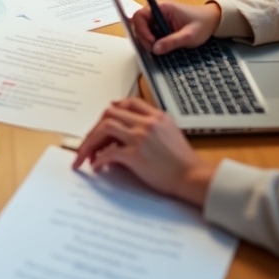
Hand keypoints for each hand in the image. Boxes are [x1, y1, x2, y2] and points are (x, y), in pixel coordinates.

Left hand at [72, 98, 216, 206]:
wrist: (193, 177)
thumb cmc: (183, 161)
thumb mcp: (170, 134)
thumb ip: (150, 128)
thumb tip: (125, 134)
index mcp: (156, 116)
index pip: (129, 102)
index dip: (113, 108)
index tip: (105, 118)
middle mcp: (146, 123)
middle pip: (110, 113)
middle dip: (95, 127)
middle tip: (88, 141)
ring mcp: (140, 137)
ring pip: (105, 128)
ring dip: (90, 141)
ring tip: (85, 154)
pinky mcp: (135, 155)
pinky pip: (108, 153)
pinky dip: (99, 158)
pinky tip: (96, 166)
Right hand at [130, 0, 220, 54]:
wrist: (213, 20)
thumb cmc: (202, 23)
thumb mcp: (189, 35)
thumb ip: (172, 42)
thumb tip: (155, 49)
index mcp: (162, 7)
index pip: (140, 15)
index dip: (141, 29)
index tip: (151, 42)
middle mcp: (157, 11)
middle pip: (139, 23)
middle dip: (144, 37)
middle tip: (154, 50)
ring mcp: (158, 18)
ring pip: (144, 29)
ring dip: (147, 40)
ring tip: (158, 50)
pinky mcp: (161, 25)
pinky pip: (151, 32)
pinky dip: (152, 41)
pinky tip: (160, 47)